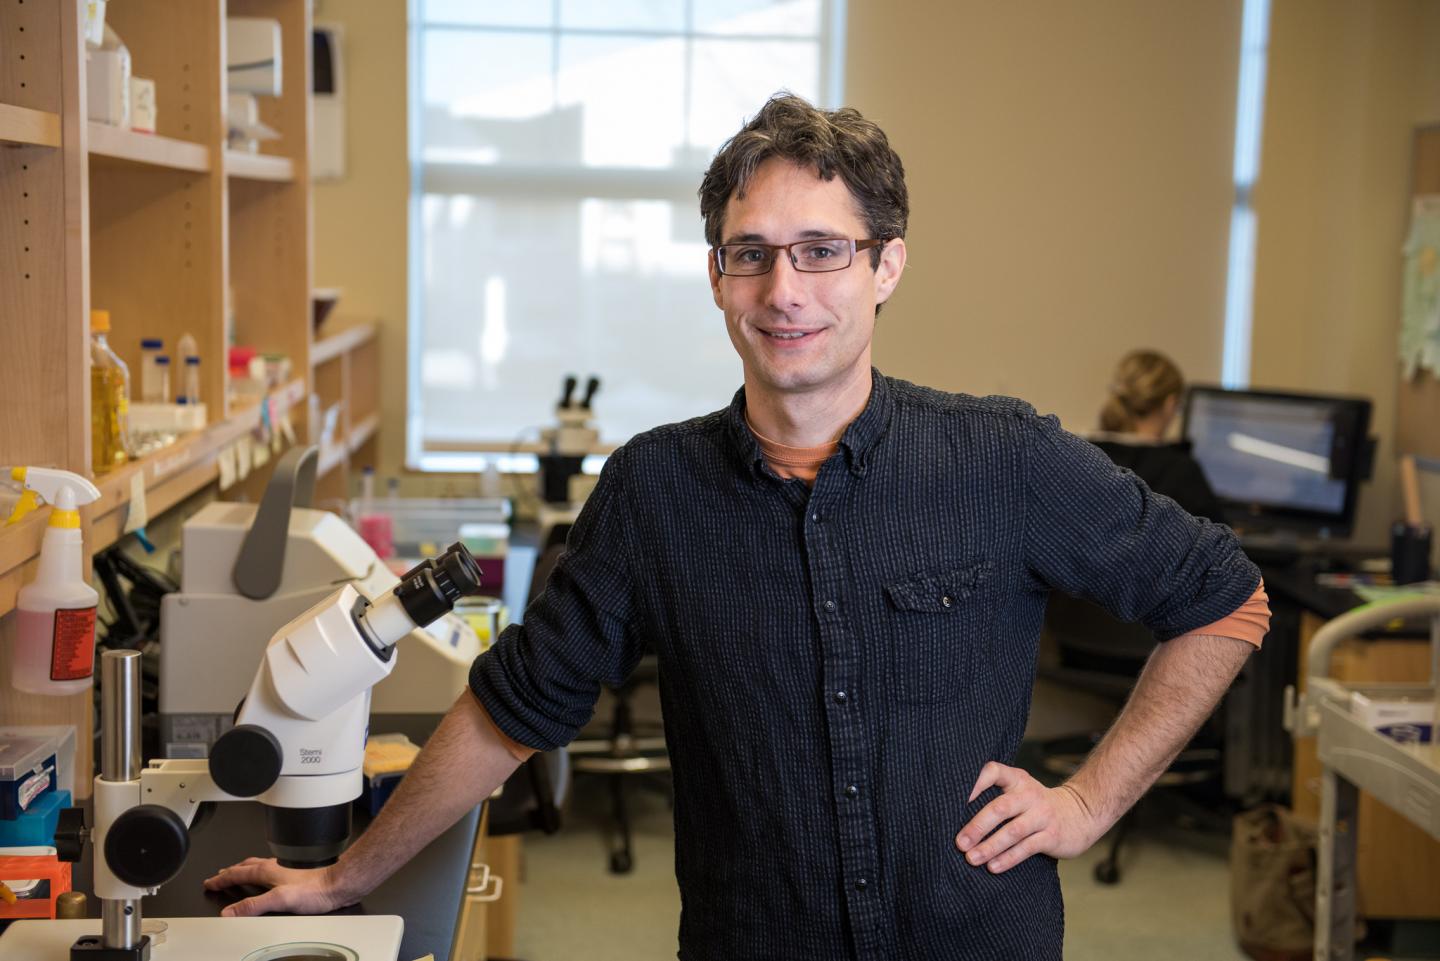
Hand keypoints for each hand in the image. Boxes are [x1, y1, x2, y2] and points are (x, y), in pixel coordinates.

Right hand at [202, 857, 352, 916]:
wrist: (340, 883)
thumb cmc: (316, 890)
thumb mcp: (279, 900)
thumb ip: (253, 906)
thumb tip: (230, 912)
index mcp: (268, 870)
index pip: (237, 874)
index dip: (221, 879)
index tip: (210, 882)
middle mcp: (276, 866)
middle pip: (247, 866)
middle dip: (231, 871)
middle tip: (220, 875)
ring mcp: (287, 868)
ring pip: (259, 865)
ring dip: (245, 869)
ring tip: (239, 871)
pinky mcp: (297, 873)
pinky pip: (272, 869)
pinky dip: (261, 872)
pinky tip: (269, 877)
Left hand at [954, 762, 1106, 873]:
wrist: (1080, 814)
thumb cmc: (1036, 805)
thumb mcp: (1019, 791)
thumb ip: (995, 796)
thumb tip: (954, 816)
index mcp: (1016, 779)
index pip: (993, 771)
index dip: (975, 783)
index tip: (955, 801)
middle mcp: (1029, 794)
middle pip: (1000, 808)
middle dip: (977, 826)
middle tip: (960, 842)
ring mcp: (1042, 815)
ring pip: (1013, 831)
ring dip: (990, 846)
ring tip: (972, 858)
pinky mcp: (1051, 836)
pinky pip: (1026, 848)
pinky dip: (1008, 859)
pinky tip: (993, 867)